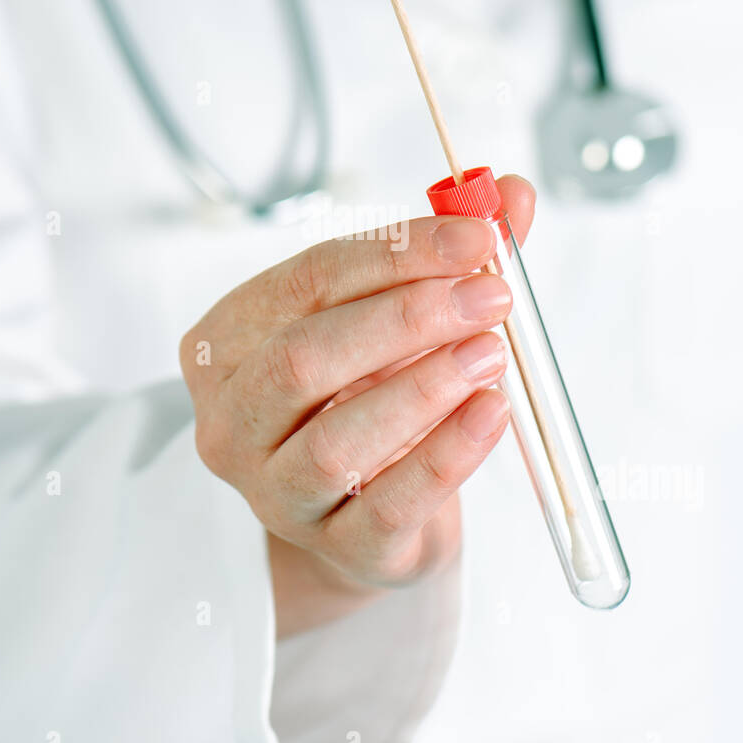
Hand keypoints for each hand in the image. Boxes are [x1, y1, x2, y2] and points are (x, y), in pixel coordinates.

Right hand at [180, 176, 535, 635]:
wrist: (370, 516)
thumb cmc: (369, 398)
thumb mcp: (397, 320)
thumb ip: (448, 259)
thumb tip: (512, 195)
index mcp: (230, 341)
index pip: (306, 280)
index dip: (395, 252)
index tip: (476, 237)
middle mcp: (233, 418)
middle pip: (304, 356)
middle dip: (407, 317)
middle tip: (490, 295)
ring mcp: (273, 492)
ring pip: (336, 440)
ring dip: (423, 388)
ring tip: (491, 352)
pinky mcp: (333, 547)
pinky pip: (387, 504)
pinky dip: (446, 455)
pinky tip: (491, 414)